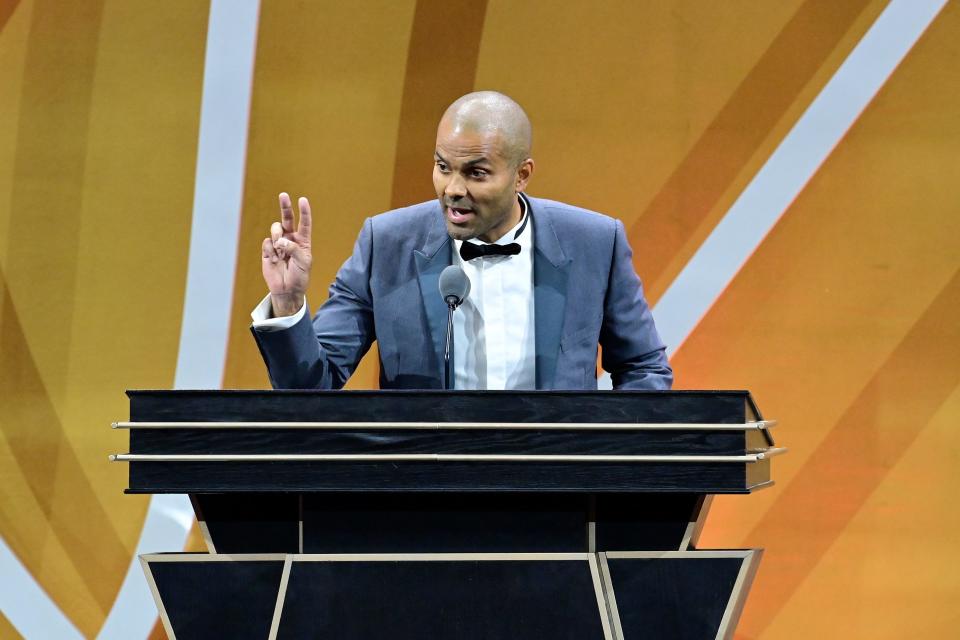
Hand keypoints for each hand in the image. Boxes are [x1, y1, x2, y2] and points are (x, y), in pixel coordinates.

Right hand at [262, 193, 311, 315]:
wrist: (287, 290)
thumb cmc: (299, 276)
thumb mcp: (303, 262)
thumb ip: (294, 248)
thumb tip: (280, 240)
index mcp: (303, 241)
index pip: (304, 223)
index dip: (304, 211)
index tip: (302, 200)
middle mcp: (290, 239)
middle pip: (287, 219)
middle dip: (285, 206)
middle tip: (283, 195)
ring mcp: (278, 244)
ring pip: (275, 229)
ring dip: (278, 236)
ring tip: (281, 251)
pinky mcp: (267, 250)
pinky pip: (267, 242)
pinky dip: (270, 250)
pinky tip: (274, 259)